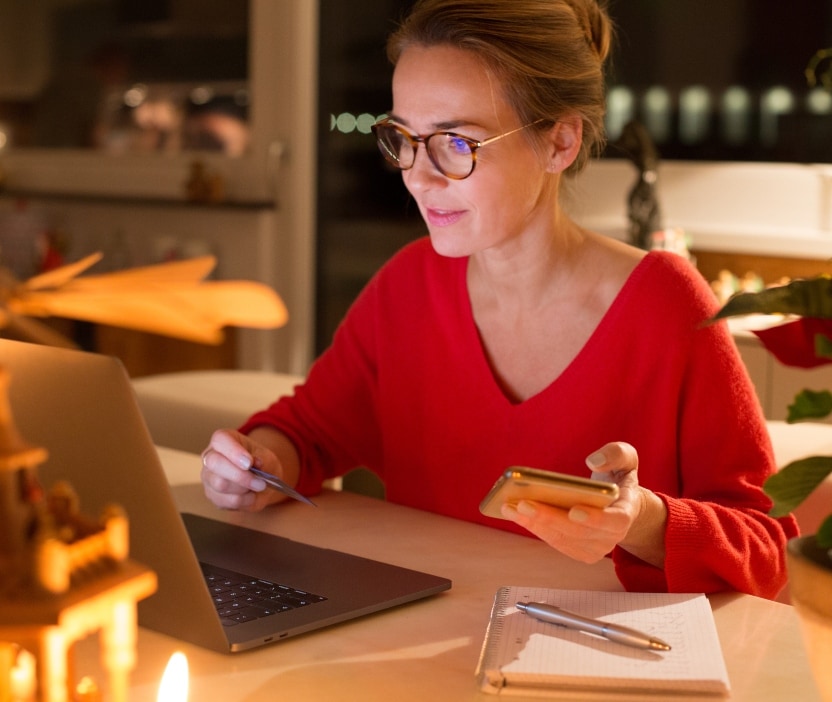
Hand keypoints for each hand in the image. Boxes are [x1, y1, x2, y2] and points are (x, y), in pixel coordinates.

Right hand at [201, 429, 288, 511]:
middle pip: (215, 464)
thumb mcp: (266, 456)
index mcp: (222, 440)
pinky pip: (226, 501)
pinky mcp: (212, 495)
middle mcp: (210, 457)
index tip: (249, 463)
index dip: (234, 451)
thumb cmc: (261, 462)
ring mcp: (208, 477)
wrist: (263, 479)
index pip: (221, 440)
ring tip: (259, 486)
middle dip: (240, 475)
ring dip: (244, 489)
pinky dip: (244, 500)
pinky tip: (251, 495)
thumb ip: (261, 458)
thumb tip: (255, 462)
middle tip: (260, 481)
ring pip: (220, 484)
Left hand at [501, 442, 666, 566]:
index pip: (615, 521)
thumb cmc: (618, 478)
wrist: (618, 503)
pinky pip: (554, 541)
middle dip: (549, 518)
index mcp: (626, 513)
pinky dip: (534, 528)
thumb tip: (593, 461)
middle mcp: (611, 537)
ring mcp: (594, 548)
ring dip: (534, 524)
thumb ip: (616, 454)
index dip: (595, 518)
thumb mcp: (625, 459)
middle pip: (578, 532)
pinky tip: (514, 513)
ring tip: (509, 507)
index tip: (574, 510)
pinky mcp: (578, 551)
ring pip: (562, 539)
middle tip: (522, 503)